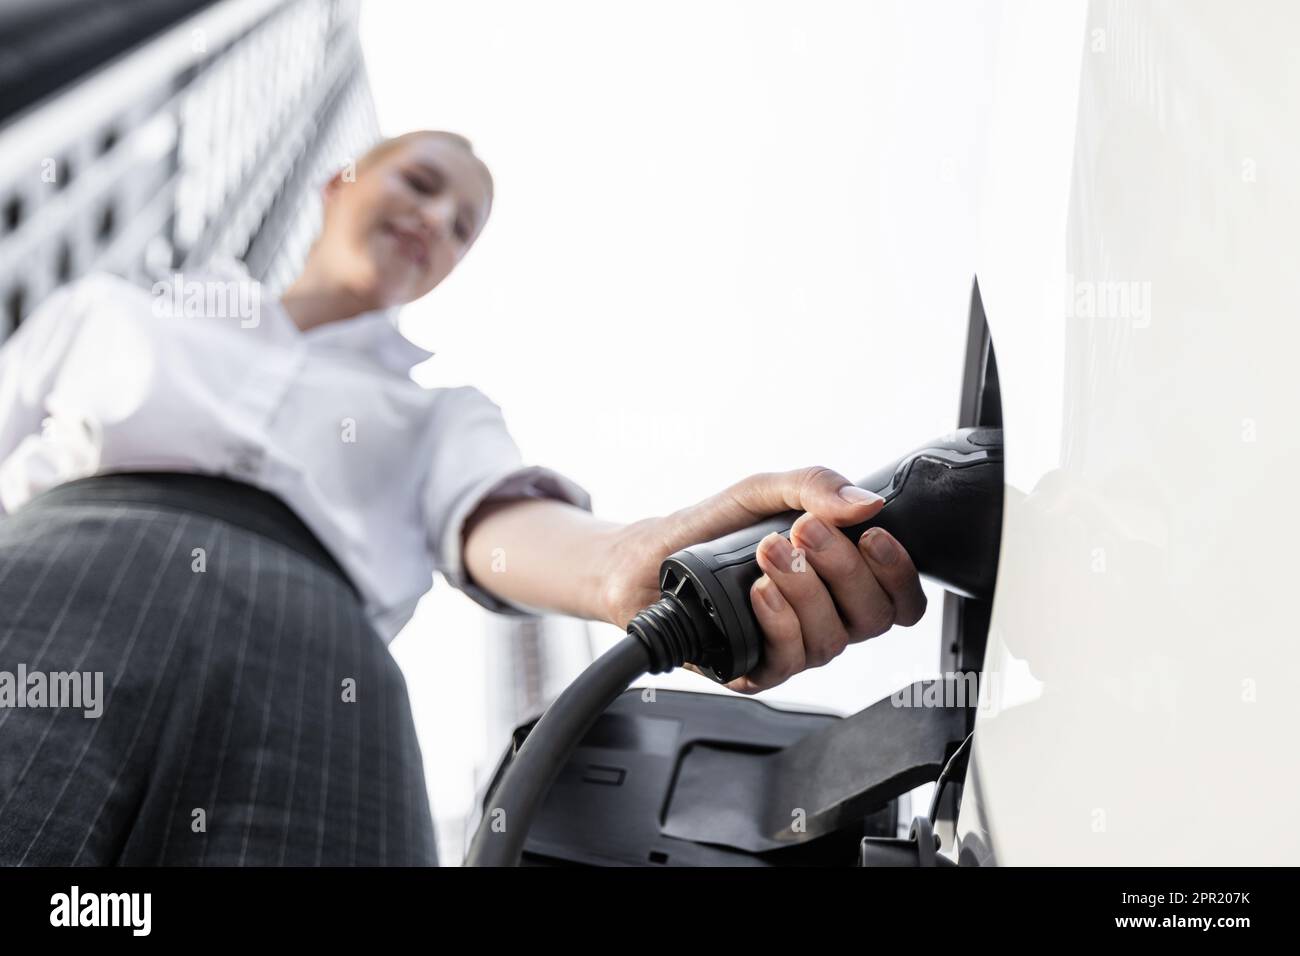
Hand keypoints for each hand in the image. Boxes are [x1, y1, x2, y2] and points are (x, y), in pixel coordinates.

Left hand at [600, 466, 926, 693]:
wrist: (642, 561)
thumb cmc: (705, 530)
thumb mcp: (759, 493)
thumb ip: (812, 487)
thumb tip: (865, 501)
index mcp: (838, 580)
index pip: (898, 596)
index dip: (897, 572)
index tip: (871, 536)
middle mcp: (824, 617)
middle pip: (872, 617)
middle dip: (844, 570)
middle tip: (805, 532)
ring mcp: (792, 646)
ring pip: (832, 639)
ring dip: (806, 591)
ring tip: (769, 552)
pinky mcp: (757, 670)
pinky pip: (789, 660)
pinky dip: (780, 622)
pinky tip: (760, 594)